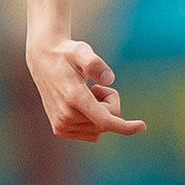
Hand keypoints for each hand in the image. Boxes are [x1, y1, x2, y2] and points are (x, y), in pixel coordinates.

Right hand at [27, 36, 145, 140]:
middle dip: (109, 104)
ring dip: (101, 112)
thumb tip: (109, 79)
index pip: (105, 120)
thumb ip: (95, 63)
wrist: (42, 61)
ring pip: (100, 128)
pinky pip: (92, 133)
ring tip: (85, 93)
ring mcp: (61, 126)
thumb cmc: (67, 54)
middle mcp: (66, 116)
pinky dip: (93, 120)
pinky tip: (80, 104)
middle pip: (108, 121)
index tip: (142, 127)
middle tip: (95, 86)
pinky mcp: (60, 130)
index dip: (125, 126)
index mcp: (74, 99)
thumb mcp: (81, 51)